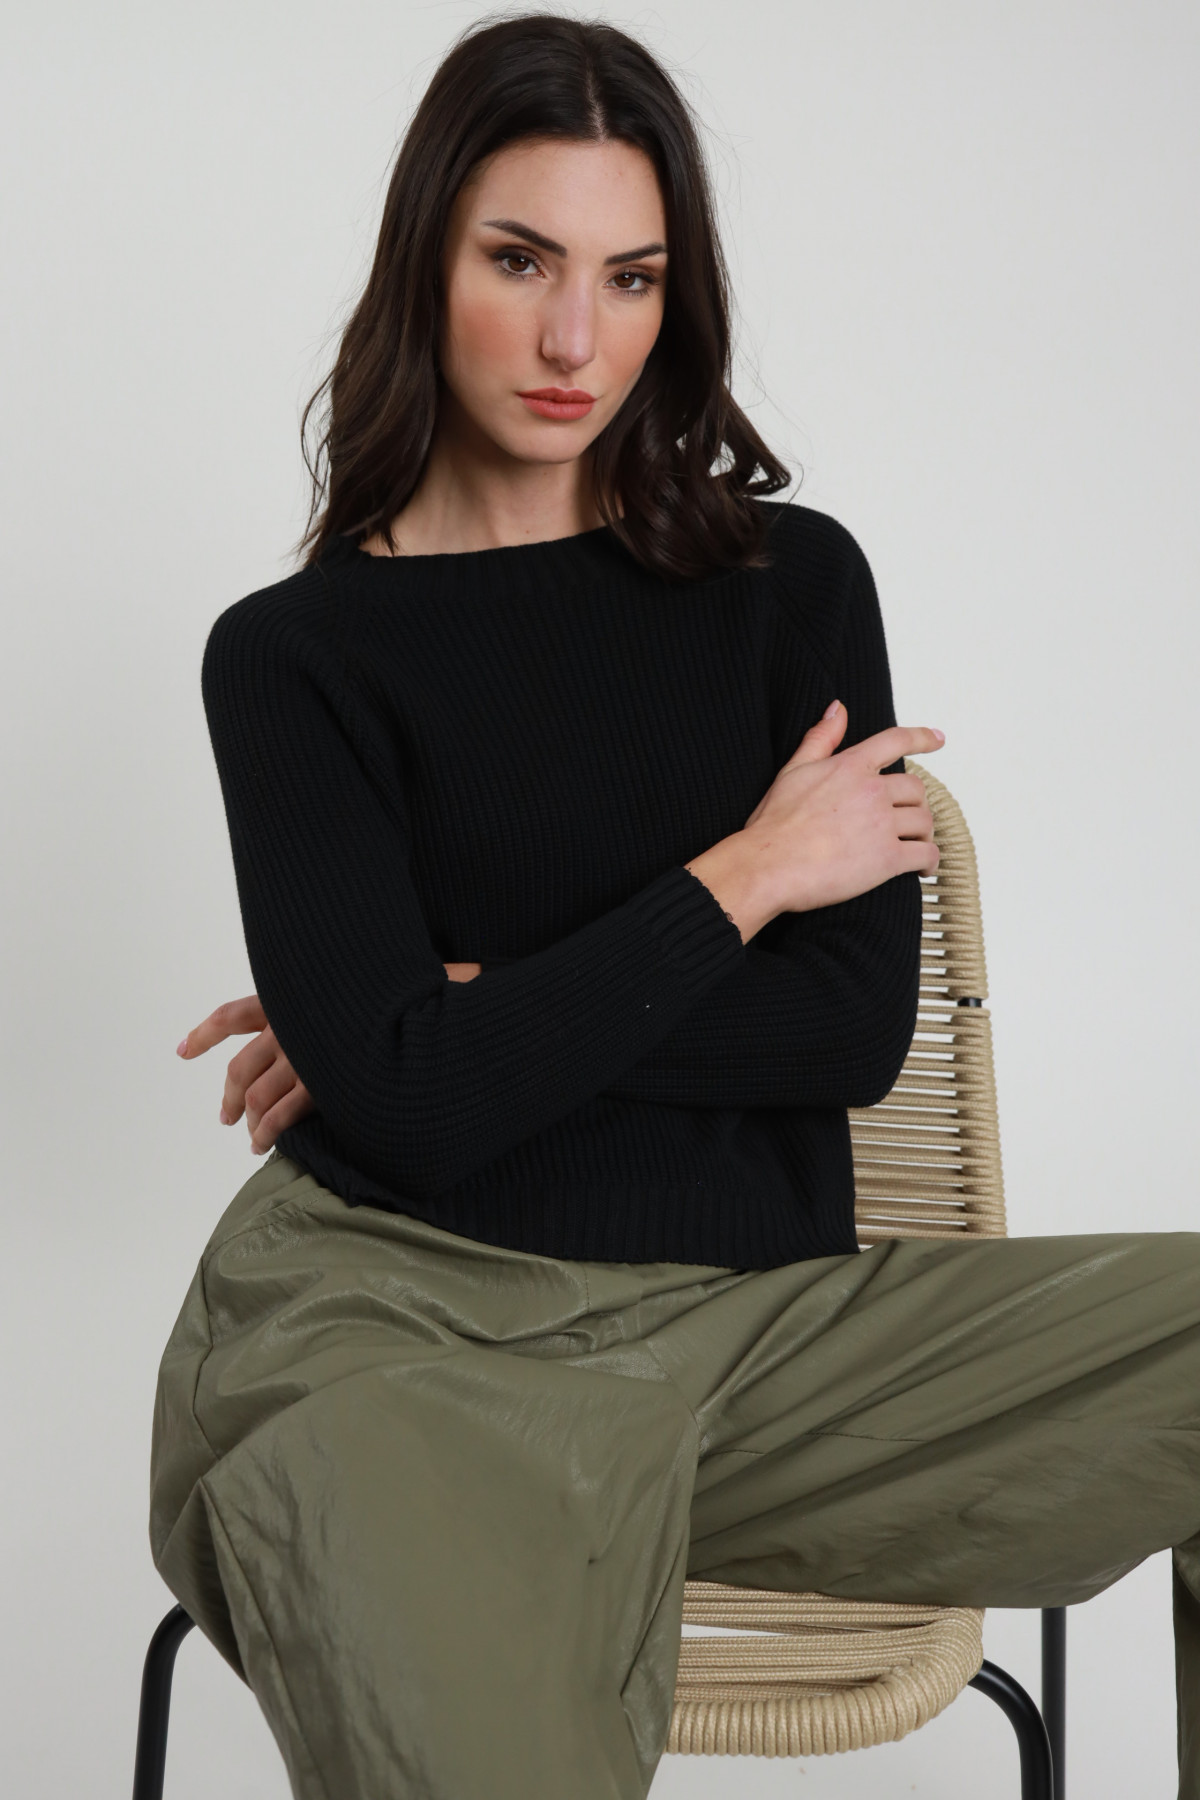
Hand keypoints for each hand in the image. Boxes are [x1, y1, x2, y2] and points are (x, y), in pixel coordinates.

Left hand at [177, 963, 483, 1155]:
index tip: (182, 1051)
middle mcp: (290, 1025)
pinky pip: (282, 1113)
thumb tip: (328, 1016)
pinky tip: (264, 1144)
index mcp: (291, 998)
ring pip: (256, 1095)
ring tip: (250, 1139)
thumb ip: (334, 1005)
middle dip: (229, 1095)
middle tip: (226, 1117)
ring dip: (248, 1122)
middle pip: (240, 1067)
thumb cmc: (399, 993)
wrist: (434, 1000)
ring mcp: (304, 1054)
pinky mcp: (323, 1081)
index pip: (234, 1015)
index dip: (204, 1033)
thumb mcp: (358, 989)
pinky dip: (268, 1132)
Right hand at [741, 700, 942, 913]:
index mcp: (850, 766)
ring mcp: (881, 825)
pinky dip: (930, 861)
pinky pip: (925, 854)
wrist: (768, 866)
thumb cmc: (774, 824)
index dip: (921, 738)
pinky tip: (924, 868)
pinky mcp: (887, 860)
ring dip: (923, 833)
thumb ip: (821, 738)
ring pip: (924, 821)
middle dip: (914, 804)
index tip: (939, 739)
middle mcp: (871, 791)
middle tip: (906, 820)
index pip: (895, 741)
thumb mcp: (793, 770)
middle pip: (915, 789)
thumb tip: (838, 708)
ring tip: (915, 844)